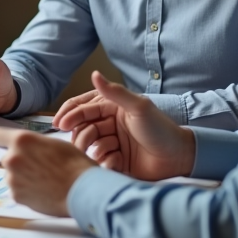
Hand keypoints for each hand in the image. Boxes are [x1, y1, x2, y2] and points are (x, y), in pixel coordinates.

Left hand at [0, 127, 94, 215]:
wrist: (83, 190)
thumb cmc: (74, 163)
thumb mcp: (53, 144)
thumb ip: (32, 145)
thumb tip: (25, 149)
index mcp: (21, 140)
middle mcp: (12, 158)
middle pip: (6, 158)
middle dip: (18, 162)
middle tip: (38, 167)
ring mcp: (12, 179)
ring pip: (12, 175)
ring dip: (22, 177)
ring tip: (44, 181)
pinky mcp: (16, 196)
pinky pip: (17, 190)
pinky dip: (26, 191)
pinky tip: (43, 191)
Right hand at [58, 72, 195, 180]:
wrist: (178, 157)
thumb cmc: (161, 128)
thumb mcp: (138, 107)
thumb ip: (114, 92)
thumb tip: (94, 74)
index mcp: (111, 108)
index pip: (83, 108)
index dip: (69, 114)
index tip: (60, 124)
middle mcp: (109, 124)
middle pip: (82, 128)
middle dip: (81, 135)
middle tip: (85, 142)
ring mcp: (111, 143)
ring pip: (89, 146)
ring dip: (95, 149)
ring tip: (109, 151)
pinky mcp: (115, 161)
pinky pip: (100, 162)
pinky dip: (106, 163)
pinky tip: (117, 163)